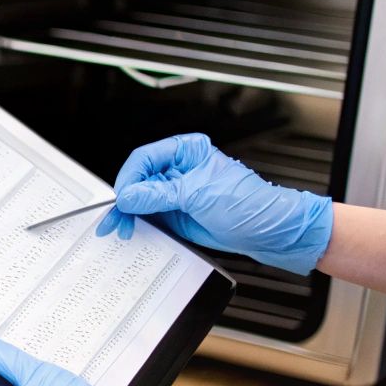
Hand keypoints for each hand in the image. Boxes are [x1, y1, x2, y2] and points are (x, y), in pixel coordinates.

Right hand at [93, 133, 332, 274]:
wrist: (270, 233)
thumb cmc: (249, 204)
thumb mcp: (199, 194)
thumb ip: (159, 195)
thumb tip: (129, 196)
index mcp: (187, 152)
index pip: (145, 158)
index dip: (130, 178)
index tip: (123, 197)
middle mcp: (179, 170)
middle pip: (139, 180)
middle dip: (125, 200)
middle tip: (114, 219)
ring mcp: (176, 194)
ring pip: (140, 201)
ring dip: (129, 215)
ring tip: (121, 229)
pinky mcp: (177, 215)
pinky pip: (150, 217)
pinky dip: (139, 224)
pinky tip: (133, 231)